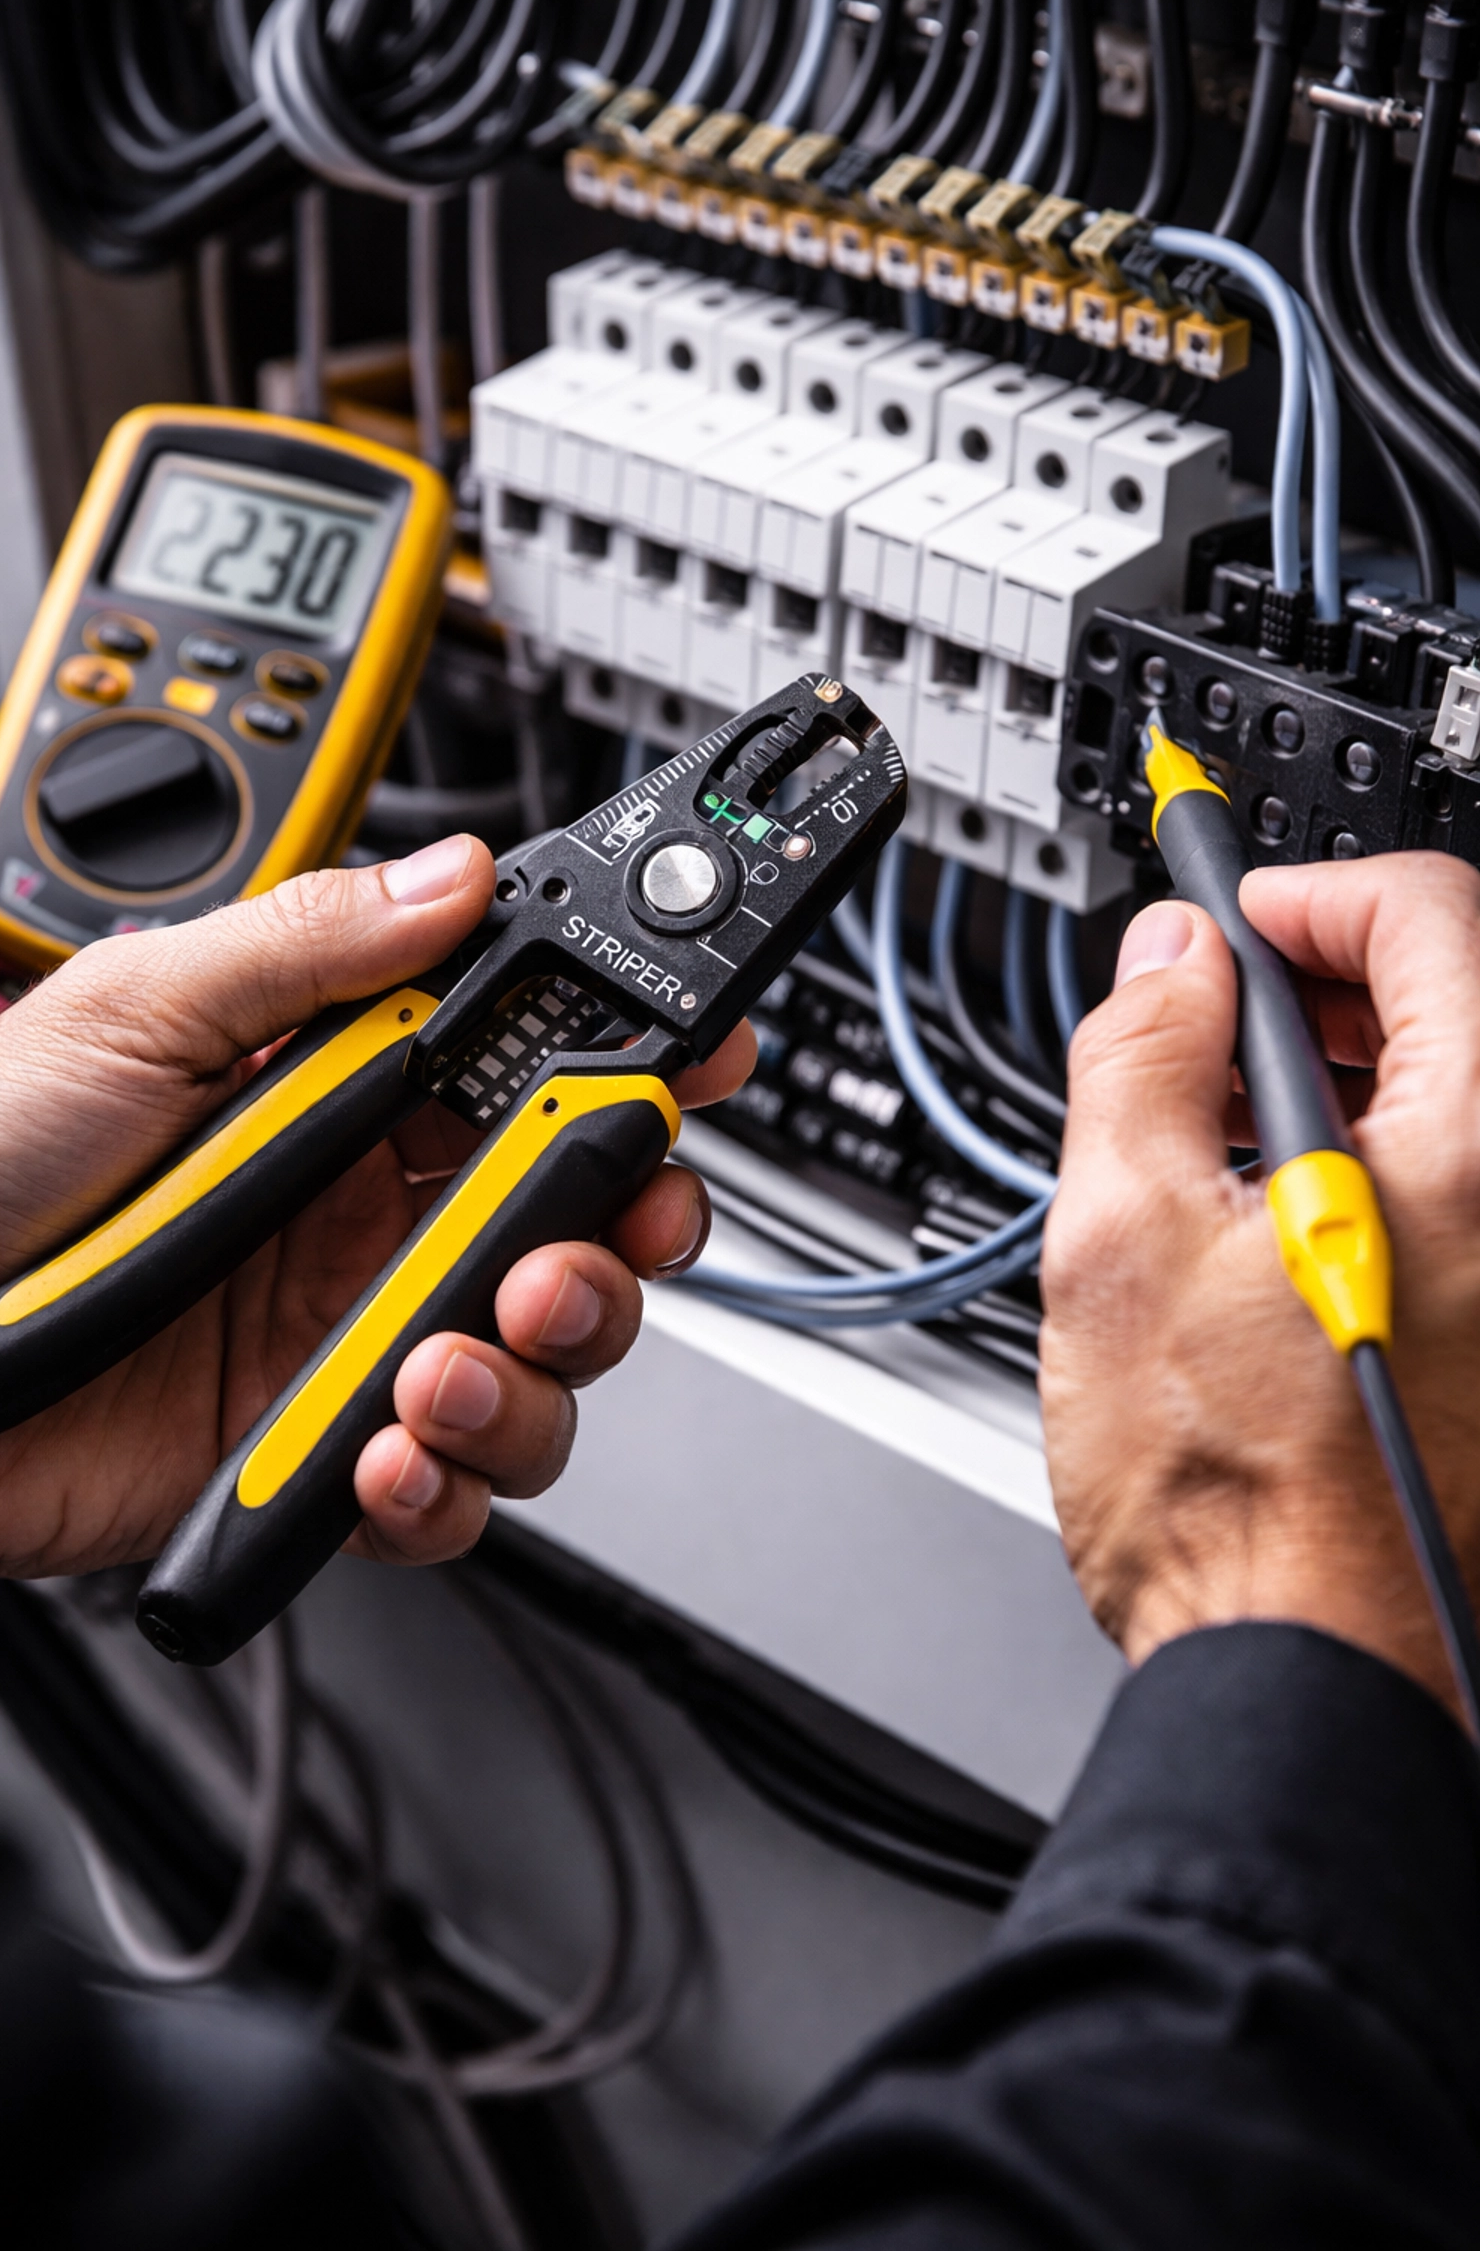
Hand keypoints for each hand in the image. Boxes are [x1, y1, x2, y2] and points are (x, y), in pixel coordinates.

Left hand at [0, 835, 752, 1579]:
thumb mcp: (127, 1016)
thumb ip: (304, 949)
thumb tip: (454, 882)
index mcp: (346, 1083)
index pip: (540, 1058)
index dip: (637, 1061)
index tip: (700, 1060)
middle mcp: (373, 1207)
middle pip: (582, 1218)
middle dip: (623, 1231)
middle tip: (580, 1240)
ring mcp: (357, 1332)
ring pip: (545, 1358)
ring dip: (537, 1366)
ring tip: (441, 1360)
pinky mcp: (328, 1450)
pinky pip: (456, 1485)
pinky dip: (453, 1481)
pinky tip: (388, 1449)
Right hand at [1040, 851, 1479, 1717]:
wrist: (1301, 1672)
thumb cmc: (1232, 1500)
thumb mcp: (1123, 1234)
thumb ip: (1142, 1055)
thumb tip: (1167, 962)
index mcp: (1474, 1152)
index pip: (1429, 918)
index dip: (1307, 895)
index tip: (1231, 922)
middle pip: (1458, 1004)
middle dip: (1323, 986)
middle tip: (1210, 1022)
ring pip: (1457, 1107)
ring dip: (1347, 1080)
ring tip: (1215, 1137)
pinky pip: (1462, 1201)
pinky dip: (1378, 1169)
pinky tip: (1276, 1225)